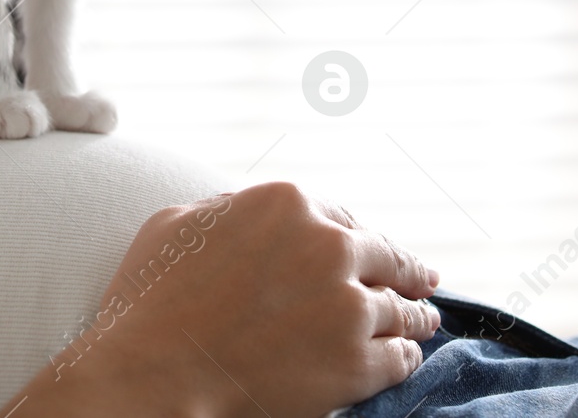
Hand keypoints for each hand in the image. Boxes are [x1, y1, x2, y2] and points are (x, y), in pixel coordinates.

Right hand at [0, 181, 440, 417]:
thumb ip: (226, 208)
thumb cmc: (152, 300)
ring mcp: (348, 306)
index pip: (343, 217)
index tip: (376, 248)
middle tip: (423, 280)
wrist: (156, 373)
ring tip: (425, 320)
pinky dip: (406, 355)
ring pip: (400, 307)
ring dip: (415, 314)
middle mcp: (328, 246)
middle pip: (385, 256)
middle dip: (406, 269)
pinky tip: (407, 356)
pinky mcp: (357, 362)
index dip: (360, 236)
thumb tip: (242, 210)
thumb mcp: (178, 223)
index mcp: (287, 204)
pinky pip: (399, 356)